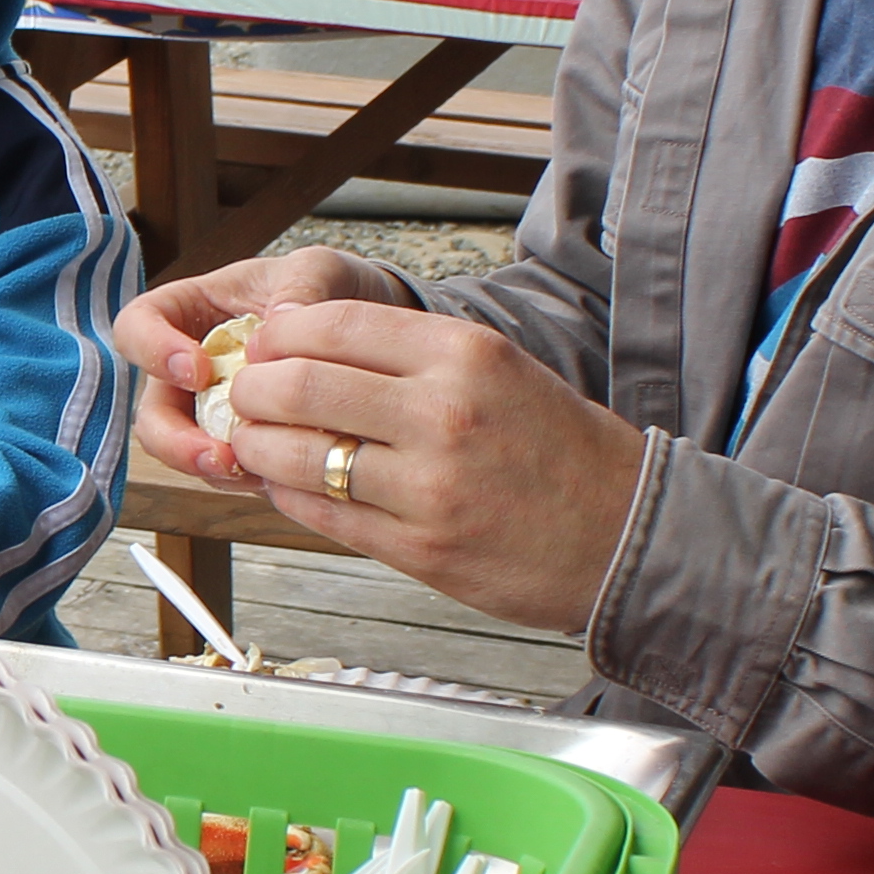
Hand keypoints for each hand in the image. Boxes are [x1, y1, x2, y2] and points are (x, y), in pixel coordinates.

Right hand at [111, 244, 411, 487]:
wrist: (366, 329)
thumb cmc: (326, 289)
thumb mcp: (319, 269)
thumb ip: (302, 283)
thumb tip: (282, 320)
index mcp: (188, 311)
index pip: (136, 326)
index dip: (152, 351)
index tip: (198, 369)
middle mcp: (189, 369)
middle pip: (152, 413)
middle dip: (175, 441)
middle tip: (216, 453)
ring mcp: (211, 413)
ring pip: (184, 452)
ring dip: (210, 468)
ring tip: (251, 473)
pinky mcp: (242, 446)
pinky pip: (229, 471)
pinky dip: (247, 478)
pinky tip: (280, 476)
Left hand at [197, 296, 650, 636]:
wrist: (628, 535)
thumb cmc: (564, 451)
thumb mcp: (502, 370)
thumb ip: (412, 357)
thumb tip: (310, 348)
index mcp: (464, 354)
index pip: (332, 324)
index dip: (279, 335)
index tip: (263, 345)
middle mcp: (443, 413)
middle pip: (300, 384)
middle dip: (254, 389)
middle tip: (244, 395)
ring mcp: (428, 486)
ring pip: (299, 455)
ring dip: (259, 447)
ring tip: (254, 443)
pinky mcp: (419, 548)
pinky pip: (323, 515)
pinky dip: (290, 496)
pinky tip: (286, 485)